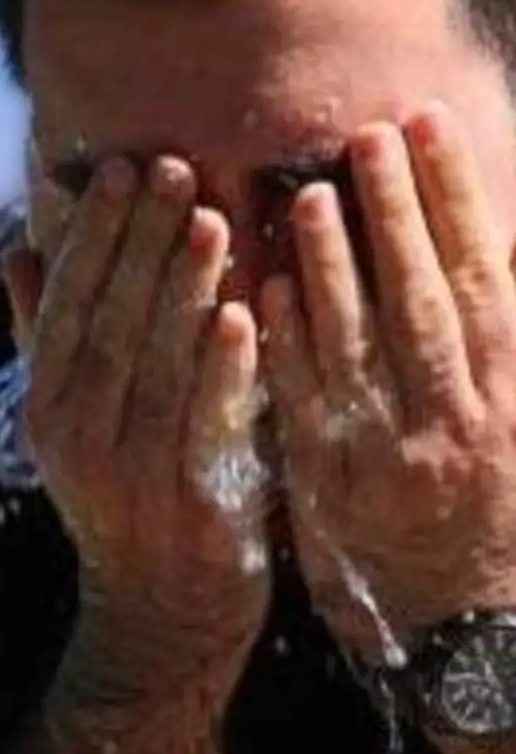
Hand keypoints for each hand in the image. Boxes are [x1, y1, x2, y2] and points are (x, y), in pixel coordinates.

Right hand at [4, 151, 271, 684]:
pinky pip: (206, 422)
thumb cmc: (123, 497)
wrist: (159, 610)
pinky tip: (242, 314)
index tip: (120, 169)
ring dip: (184, 288)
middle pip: (108, 322)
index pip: (64, 306)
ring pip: (156, 364)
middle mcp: (77, 437)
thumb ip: (45, 335)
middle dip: (142, 242)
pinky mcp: (189, 503)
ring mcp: (131, 472)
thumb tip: (22, 252)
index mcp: (46, 409)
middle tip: (174, 168)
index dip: (92, 236)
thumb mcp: (70, 420)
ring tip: (213, 217)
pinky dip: (223, 368)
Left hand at [260, 105, 515, 661]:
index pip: (486, 275)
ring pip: (361, 347)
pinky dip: (286, 352)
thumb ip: (502, 334)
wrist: (467, 627)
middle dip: (396, 214)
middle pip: (424, 299)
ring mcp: (394, 455)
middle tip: (363, 136)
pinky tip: (261, 297)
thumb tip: (497, 242)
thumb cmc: (499, 508)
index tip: (430, 125)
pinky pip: (306, 410)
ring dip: (331, 270)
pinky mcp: (335, 489)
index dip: (457, 199)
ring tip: (302, 197)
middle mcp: (459, 418)